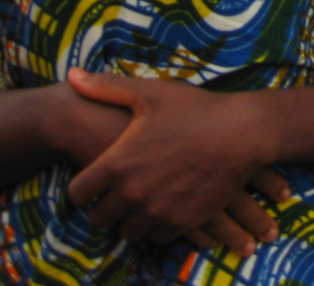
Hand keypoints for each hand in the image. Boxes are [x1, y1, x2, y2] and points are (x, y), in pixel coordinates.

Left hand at [63, 69, 287, 257]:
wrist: (242, 133)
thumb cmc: (195, 109)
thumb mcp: (149, 93)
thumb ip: (106, 88)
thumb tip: (71, 75)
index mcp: (118, 164)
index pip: (77, 194)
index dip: (81, 189)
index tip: (91, 183)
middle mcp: (132, 194)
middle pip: (99, 219)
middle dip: (103, 208)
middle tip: (114, 196)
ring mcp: (157, 212)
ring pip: (127, 232)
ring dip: (129, 220)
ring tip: (139, 203)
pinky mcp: (181, 223)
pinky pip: (156, 238)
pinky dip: (156, 227)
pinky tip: (162, 208)